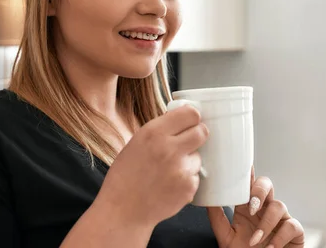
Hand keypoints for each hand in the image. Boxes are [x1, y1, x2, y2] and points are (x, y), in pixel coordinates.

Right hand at [96, 104, 208, 226]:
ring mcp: (181, 169)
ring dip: (189, 160)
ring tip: (169, 170)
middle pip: (202, 132)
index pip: (191, 114)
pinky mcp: (189, 187)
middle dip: (197, 134)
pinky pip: (195, 176)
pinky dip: (186, 179)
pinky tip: (169, 184)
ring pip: (198, 156)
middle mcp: (169, 148)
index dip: (192, 117)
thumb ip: (160, 130)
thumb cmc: (125, 176)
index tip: (190, 121)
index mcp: (154, 132)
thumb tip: (181, 118)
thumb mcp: (136, 142)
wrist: (123, 210)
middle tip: (189, 141)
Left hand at [207, 168, 304, 247]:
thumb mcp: (226, 237)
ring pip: (279, 205)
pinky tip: (271, 247)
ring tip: (255, 240)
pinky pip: (292, 225)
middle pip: (266, 185)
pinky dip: (280, 237)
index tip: (244, 163)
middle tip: (251, 206)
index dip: (247, 172)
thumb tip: (208, 200)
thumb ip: (217, 218)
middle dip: (260, 190)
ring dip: (266, 224)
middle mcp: (264, 210)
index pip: (247, 185)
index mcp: (247, 207)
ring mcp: (280, 219)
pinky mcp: (295, 232)